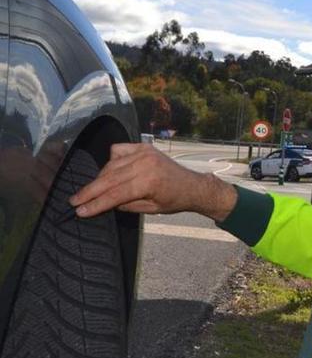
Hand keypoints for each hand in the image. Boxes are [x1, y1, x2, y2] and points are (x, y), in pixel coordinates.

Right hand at [69, 143, 237, 221]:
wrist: (192, 185)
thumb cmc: (174, 200)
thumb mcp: (150, 209)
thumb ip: (125, 205)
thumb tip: (103, 203)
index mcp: (148, 182)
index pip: (114, 194)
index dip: (95, 203)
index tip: (79, 210)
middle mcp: (145, 164)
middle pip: (108, 179)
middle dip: (90, 191)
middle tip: (74, 201)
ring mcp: (144, 152)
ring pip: (111, 165)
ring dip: (99, 179)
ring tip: (90, 191)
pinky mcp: (143, 147)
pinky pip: (118, 151)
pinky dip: (111, 161)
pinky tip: (109, 172)